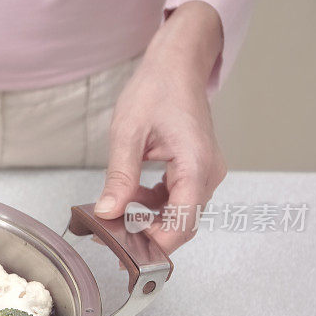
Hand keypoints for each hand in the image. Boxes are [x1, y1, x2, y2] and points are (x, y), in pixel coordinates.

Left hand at [95, 1, 226, 253]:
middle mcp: (208, 174)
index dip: (153, 244)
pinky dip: (152, 206)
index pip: (182, 224)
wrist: (176, 65)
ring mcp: (205, 173)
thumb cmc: (157, 89)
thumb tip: (107, 213)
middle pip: (181, 224)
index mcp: (197, 166)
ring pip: (178, 215)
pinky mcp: (196, 171)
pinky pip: (176, 200)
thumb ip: (120, 177)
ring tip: (112, 217)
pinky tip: (130, 199)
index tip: (122, 250)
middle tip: (108, 237)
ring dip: (147, 221)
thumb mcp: (127, 133)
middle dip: (145, 235)